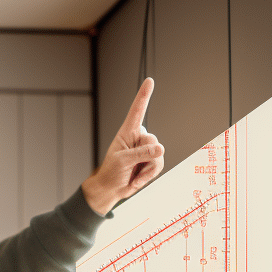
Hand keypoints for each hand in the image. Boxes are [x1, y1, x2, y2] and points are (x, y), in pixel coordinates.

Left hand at [82, 77, 164, 215]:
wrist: (112, 189)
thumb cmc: (111, 173)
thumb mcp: (123, 162)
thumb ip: (141, 154)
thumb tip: (160, 149)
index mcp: (127, 132)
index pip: (137, 111)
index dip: (143, 96)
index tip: (149, 81)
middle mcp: (139, 137)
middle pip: (152, 141)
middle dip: (143, 158)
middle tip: (130, 167)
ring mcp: (147, 148)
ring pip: (159, 155)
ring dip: (146, 170)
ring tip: (133, 174)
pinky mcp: (152, 160)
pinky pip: (159, 165)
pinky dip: (148, 175)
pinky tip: (137, 178)